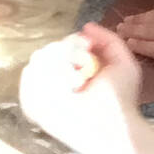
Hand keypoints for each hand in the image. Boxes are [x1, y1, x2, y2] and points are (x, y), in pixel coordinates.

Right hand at [18, 24, 141, 153]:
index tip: (87, 47)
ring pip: (38, 61)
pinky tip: (64, 88)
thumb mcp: (124, 63)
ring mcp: (42, 93)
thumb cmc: (119, 98)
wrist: (110, 127)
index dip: (74, 43)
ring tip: (76, 82)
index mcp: (74, 71)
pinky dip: (46, 78)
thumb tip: (85, 26)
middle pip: (48, 50)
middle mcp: (55, 80)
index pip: (63, 45)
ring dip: (57, 65)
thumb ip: (109, 40)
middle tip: (82, 68)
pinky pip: (29, 79)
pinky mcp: (33, 104)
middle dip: (66, 53)